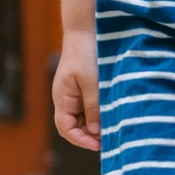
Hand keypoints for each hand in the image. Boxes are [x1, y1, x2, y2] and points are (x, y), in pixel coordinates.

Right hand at [50, 31, 100, 150]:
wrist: (85, 29)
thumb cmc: (85, 53)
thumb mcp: (91, 81)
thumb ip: (93, 107)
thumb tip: (95, 132)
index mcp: (62, 98)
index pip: (65, 128)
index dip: (80, 140)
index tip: (98, 145)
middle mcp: (66, 99)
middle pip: (74, 126)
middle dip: (90, 135)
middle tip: (110, 138)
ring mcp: (74, 93)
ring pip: (83, 118)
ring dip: (95, 124)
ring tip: (113, 128)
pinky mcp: (83, 87)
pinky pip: (89, 107)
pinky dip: (99, 113)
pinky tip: (112, 113)